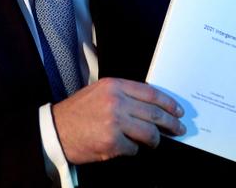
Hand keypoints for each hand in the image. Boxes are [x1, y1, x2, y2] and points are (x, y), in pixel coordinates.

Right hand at [51, 77, 185, 164]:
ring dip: (155, 140)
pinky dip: (134, 150)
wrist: (56, 130)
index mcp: (114, 86)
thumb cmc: (78, 112)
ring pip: (149, 133)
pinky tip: (128, 147)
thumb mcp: (100, 92)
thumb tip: (151, 106)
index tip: (178, 110)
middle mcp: (116, 101)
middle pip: (154, 113)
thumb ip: (123, 94)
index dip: (169, 103)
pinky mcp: (112, 142)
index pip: (151, 93)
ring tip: (155, 142)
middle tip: (179, 129)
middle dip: (171, 123)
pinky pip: (134, 149)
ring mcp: (115, 123)